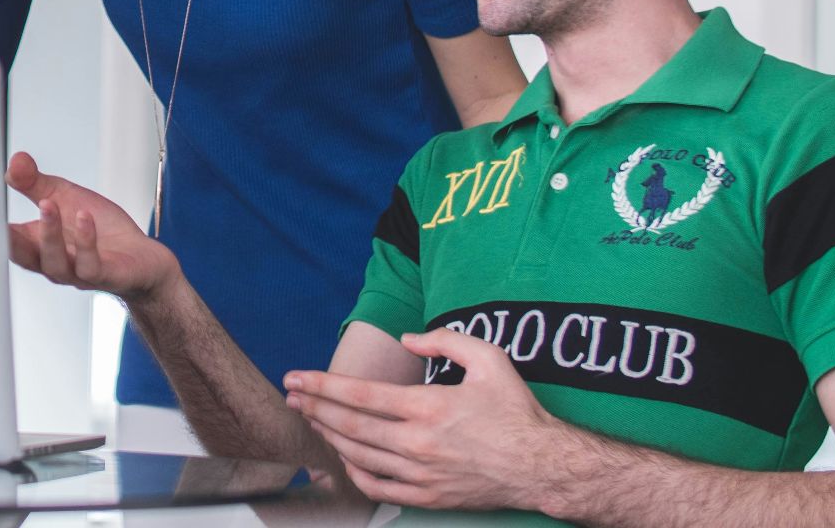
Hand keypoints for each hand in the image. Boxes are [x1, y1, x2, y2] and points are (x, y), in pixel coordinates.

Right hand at [6, 152, 179, 302]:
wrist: (142, 259)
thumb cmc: (101, 232)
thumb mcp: (64, 197)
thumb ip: (35, 182)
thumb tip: (15, 161)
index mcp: (38, 245)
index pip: (6, 240)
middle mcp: (53, 263)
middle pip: (23, 257)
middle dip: (10, 238)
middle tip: (0, 216)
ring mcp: (77, 272)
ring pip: (54, 263)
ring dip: (49, 233)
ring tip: (48, 204)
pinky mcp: (104, 275)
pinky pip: (89, 264)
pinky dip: (84, 241)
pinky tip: (83, 217)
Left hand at [283, 328, 564, 511]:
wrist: (543, 467)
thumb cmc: (517, 411)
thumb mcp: (489, 359)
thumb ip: (445, 339)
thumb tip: (407, 338)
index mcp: (428, 407)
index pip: (359, 394)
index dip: (320, 385)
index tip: (295, 377)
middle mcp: (418, 443)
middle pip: (349, 426)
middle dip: (313, 408)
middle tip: (290, 397)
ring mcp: (421, 474)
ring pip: (359, 456)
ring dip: (329, 436)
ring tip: (312, 420)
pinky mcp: (428, 497)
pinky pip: (378, 489)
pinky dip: (354, 474)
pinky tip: (346, 458)